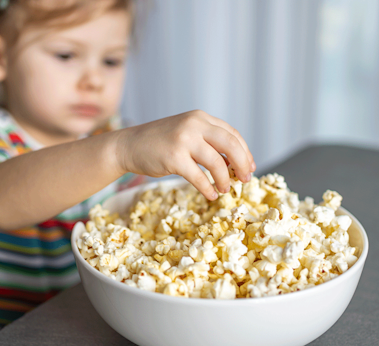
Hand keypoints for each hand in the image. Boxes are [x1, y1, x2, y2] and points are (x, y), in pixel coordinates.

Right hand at [116, 110, 255, 199]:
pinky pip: (199, 177)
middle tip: (245, 180)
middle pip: (231, 145)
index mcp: (200, 118)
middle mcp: (194, 125)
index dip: (245, 152)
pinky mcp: (174, 157)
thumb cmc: (159, 143)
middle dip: (242, 164)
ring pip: (217, 162)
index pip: (232, 134)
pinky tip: (211, 195)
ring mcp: (183, 140)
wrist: (129, 145)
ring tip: (225, 189)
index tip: (249, 167)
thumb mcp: (186, 134)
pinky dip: (208, 188)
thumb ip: (207, 143)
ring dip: (225, 179)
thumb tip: (234, 165)